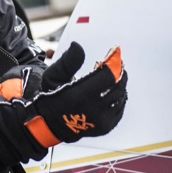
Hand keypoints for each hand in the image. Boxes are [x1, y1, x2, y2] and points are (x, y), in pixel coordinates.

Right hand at [0, 43, 126, 164]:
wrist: (50, 125)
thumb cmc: (50, 97)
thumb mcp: (53, 76)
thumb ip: (68, 61)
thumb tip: (78, 45)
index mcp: (80, 96)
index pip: (107, 76)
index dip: (113, 61)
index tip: (114, 52)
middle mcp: (93, 110)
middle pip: (118, 85)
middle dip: (119, 71)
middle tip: (115, 62)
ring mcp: (101, 121)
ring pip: (121, 96)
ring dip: (120, 83)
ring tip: (112, 75)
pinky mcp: (106, 127)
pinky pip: (120, 107)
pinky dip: (120, 97)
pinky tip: (112, 90)